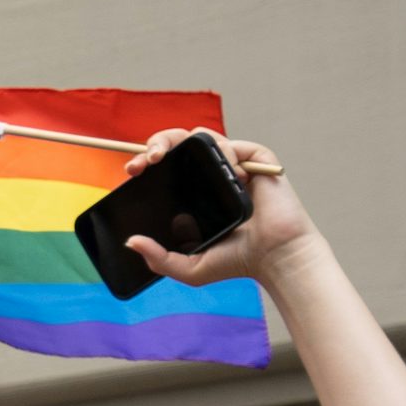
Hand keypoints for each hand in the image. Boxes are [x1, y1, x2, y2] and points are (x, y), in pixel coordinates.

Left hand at [118, 129, 318, 289]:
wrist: (275, 257)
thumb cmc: (236, 262)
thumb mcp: (188, 268)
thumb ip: (158, 259)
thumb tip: (130, 242)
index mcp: (192, 193)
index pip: (165, 166)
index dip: (146, 160)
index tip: (130, 171)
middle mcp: (210, 176)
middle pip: (179, 144)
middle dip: (157, 142)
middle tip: (148, 160)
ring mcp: (233, 167)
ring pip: (203, 137)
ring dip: (183, 142)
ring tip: (171, 159)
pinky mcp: (256, 161)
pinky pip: (233, 145)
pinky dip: (225, 154)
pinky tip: (226, 176)